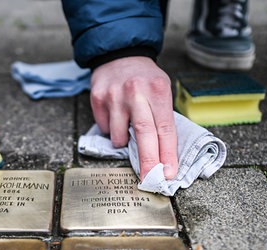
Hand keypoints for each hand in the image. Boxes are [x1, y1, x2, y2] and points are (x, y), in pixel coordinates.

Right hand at [90, 56, 177, 178]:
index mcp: (158, 90)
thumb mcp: (162, 91)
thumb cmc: (145, 78)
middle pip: (144, 134)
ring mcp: (114, 96)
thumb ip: (162, 119)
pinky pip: (106, 128)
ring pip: (119, 136)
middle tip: (151, 179)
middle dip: (149, 160)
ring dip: (124, 140)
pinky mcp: (97, 98)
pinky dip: (112, 129)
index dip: (167, 153)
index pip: (165, 128)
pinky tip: (116, 114)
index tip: (169, 172)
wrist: (120, 54)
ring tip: (128, 125)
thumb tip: (164, 157)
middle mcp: (136, 92)